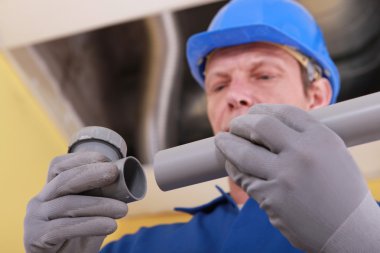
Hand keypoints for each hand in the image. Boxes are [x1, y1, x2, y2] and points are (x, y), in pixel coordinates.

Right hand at [24, 152, 127, 252]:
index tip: (105, 159)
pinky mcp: (35, 238)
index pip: (59, 166)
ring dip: (99, 204)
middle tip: (114, 173)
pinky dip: (91, 225)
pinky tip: (110, 226)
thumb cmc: (79, 237)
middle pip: (63, 180)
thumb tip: (128, 181)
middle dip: (91, 173)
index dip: (81, 159)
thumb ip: (101, 197)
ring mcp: (34, 219)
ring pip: (68, 205)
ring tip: (123, 210)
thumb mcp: (90, 212)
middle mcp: (39, 201)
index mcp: (51, 190)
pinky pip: (64, 228)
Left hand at [215, 104, 376, 251]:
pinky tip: (231, 164)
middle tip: (233, 125)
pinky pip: (244, 178)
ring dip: (227, 144)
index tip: (252, 113)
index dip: (262, 109)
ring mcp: (285, 177)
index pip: (284, 112)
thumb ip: (304, 137)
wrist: (349, 232)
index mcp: (321, 139)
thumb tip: (265, 124)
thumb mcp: (333, 154)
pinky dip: (234, 168)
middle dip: (241, 123)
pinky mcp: (271, 199)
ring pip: (243, 152)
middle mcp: (303, 154)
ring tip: (221, 140)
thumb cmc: (341, 191)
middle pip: (259, 126)